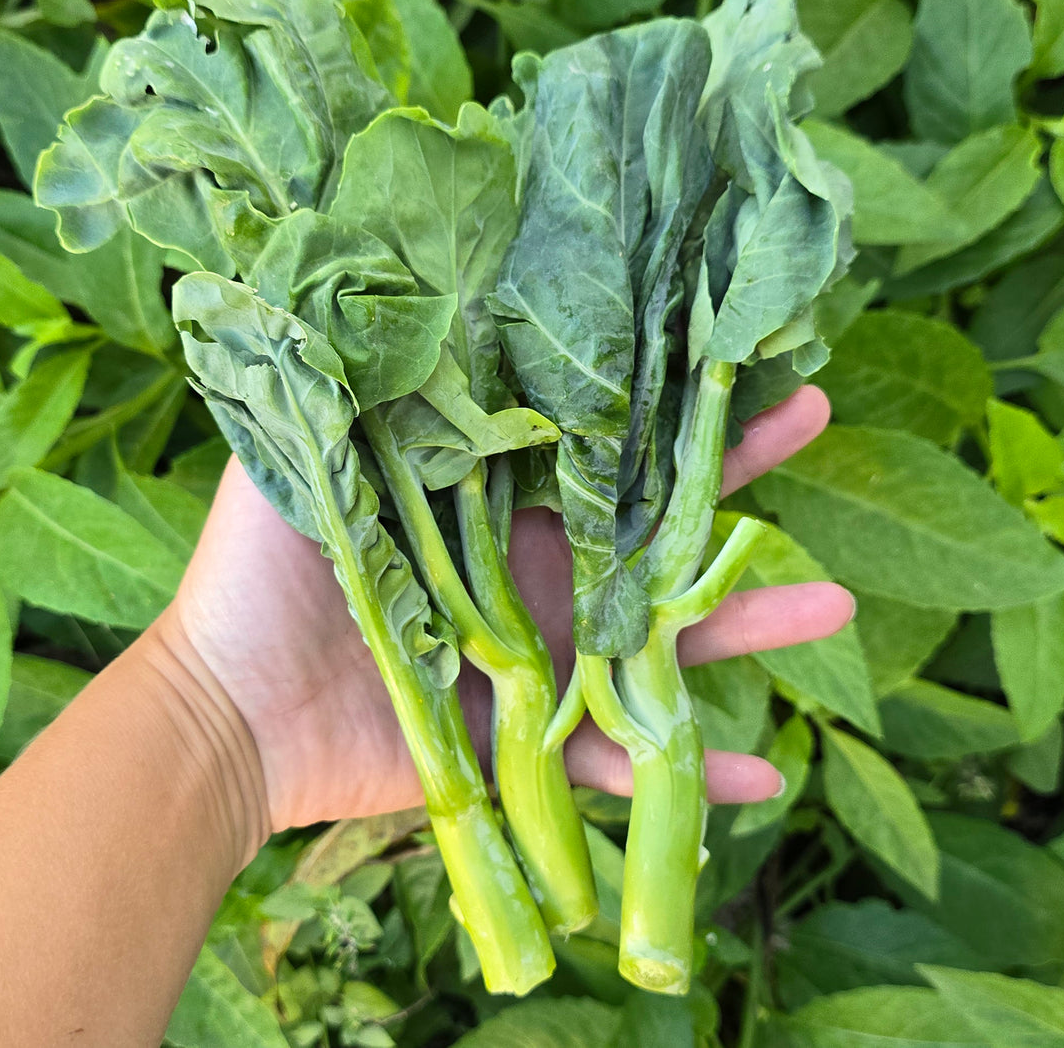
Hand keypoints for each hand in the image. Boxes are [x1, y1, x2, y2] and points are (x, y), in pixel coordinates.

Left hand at [158, 385, 852, 831]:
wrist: (228, 715)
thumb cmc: (257, 583)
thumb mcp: (302, 464)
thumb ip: (349, 391)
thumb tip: (386, 282)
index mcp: (491, 504)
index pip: (595, 441)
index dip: (655, 394)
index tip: (724, 342)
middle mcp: (534, 574)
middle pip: (653, 524)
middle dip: (735, 474)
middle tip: (817, 417)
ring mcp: (543, 662)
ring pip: (667, 643)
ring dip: (752, 625)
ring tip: (835, 603)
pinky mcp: (534, 747)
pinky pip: (625, 767)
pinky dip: (690, 779)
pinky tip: (768, 781)